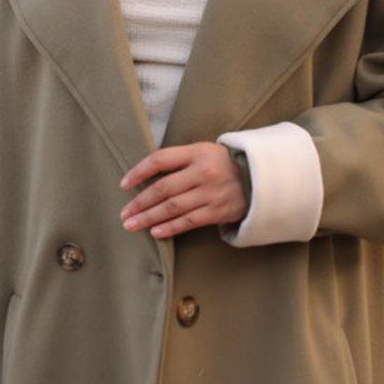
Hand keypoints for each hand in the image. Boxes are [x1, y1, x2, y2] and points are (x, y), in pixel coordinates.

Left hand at [118, 140, 248, 237]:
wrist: (259, 178)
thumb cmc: (223, 164)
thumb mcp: (203, 152)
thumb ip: (178, 160)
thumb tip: (145, 176)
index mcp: (197, 152)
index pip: (160, 160)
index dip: (139, 172)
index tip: (124, 184)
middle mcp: (203, 172)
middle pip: (163, 189)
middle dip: (140, 202)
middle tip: (124, 213)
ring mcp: (211, 193)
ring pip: (173, 208)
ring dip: (149, 218)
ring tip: (132, 225)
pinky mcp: (218, 211)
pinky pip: (188, 222)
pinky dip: (170, 228)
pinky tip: (155, 232)